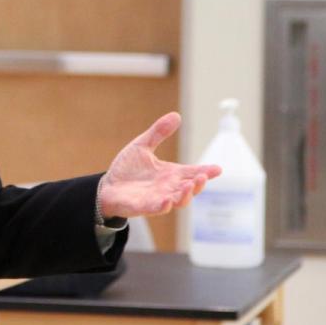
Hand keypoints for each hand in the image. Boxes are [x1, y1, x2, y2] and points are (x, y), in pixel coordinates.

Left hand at [98, 112, 220, 218]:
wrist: (108, 186)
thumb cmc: (128, 169)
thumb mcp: (142, 146)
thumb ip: (158, 133)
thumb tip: (176, 115)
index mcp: (170, 174)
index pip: (191, 172)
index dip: (206, 171)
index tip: (217, 169)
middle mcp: (168, 188)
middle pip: (189, 189)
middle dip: (198, 184)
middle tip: (202, 176)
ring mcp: (157, 199)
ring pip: (177, 201)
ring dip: (184, 195)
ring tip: (188, 185)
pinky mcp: (143, 206)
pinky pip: (156, 209)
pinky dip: (163, 206)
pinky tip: (167, 201)